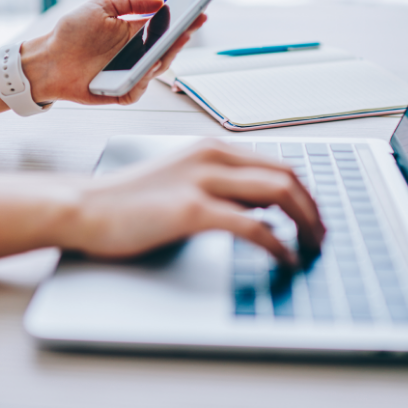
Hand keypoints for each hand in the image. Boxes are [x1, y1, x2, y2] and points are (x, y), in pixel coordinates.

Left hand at [20, 0, 206, 105]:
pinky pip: (138, 89)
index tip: (198, 12)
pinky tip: (147, 69)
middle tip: (189, 28)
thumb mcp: (101, 6)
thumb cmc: (71, 33)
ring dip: (165, 57)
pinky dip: (144, 81)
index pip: (166, 27)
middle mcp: (136, 54)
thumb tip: (159, 1)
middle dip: (181, 38)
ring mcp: (130, 73)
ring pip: (156, 69)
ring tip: (172, 43)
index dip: (184, 21)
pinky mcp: (120, 91)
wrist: (48, 59)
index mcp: (135, 33)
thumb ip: (130, 1)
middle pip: (167, 49)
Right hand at [58, 140, 324, 264]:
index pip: (277, 164)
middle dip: (314, 207)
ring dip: (306, 222)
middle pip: (287, 175)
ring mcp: (203, 181)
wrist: (85, 207)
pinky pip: (253, 225)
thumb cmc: (127, 200)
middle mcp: (213, 157)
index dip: (305, 192)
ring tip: (312, 247)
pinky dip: (278, 244)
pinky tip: (284, 258)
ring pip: (279, 193)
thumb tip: (261, 206)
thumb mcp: (181, 179)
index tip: (314, 217)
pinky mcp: (192, 209)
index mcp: (211, 148)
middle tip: (322, 235)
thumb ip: (220, 185)